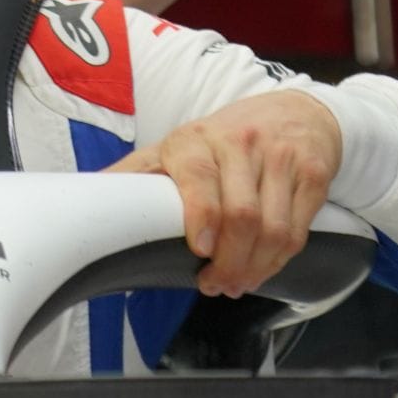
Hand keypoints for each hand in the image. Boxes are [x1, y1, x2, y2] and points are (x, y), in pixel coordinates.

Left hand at [104, 91, 340, 298]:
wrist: (294, 112)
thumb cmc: (225, 137)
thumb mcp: (177, 146)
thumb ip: (137, 173)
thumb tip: (85, 198)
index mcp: (196, 138)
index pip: (200, 178)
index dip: (201, 217)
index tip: (200, 250)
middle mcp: (241, 143)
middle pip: (241, 215)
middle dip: (229, 262)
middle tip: (215, 285)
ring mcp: (281, 157)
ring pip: (273, 229)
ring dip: (255, 268)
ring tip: (237, 284)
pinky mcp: (313, 174)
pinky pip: (298, 230)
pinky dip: (280, 260)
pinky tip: (262, 269)